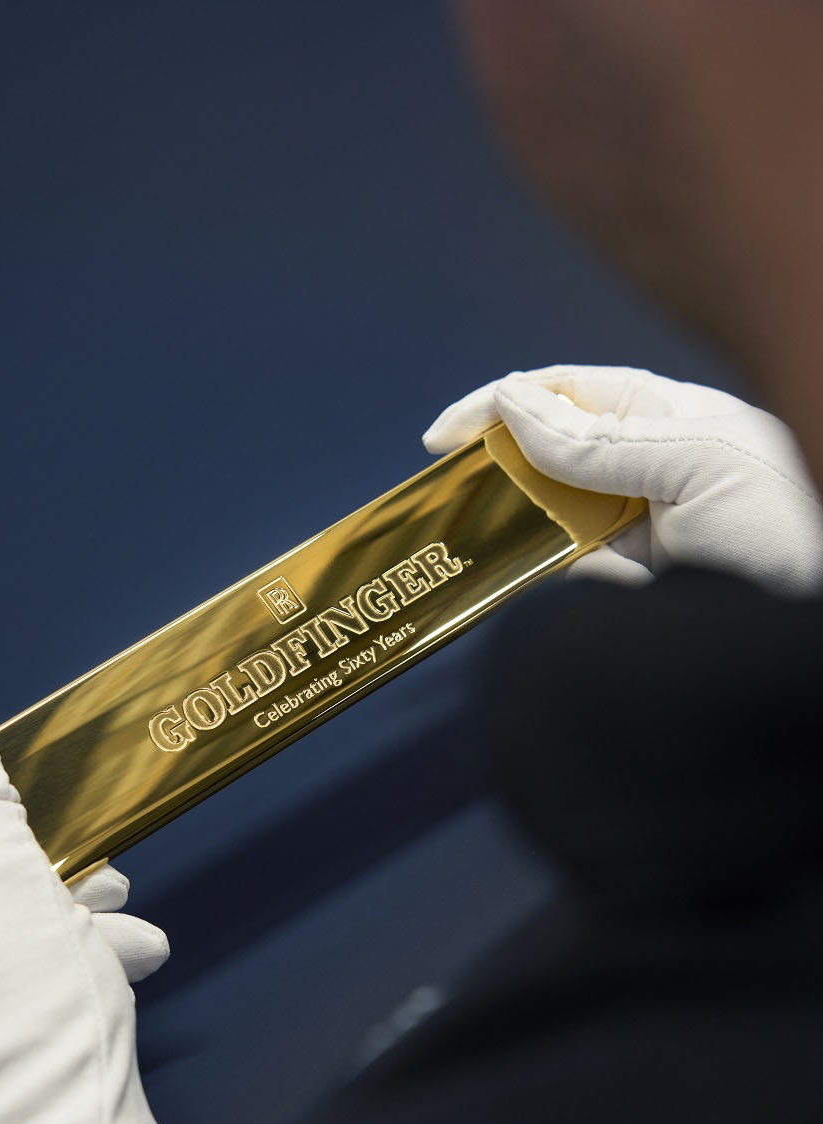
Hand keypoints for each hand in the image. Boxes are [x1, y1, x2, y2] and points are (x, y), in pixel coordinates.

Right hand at [423, 364, 822, 594]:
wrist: (815, 623)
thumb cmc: (791, 521)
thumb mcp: (699, 465)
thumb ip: (602, 443)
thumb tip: (511, 407)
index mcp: (669, 417)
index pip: (568, 394)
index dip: (502, 405)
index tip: (443, 436)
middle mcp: (650, 468)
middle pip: (551, 458)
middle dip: (505, 471)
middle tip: (451, 492)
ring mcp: (645, 530)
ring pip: (557, 523)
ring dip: (532, 532)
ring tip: (507, 542)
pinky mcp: (642, 587)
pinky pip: (582, 578)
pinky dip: (571, 581)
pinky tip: (586, 582)